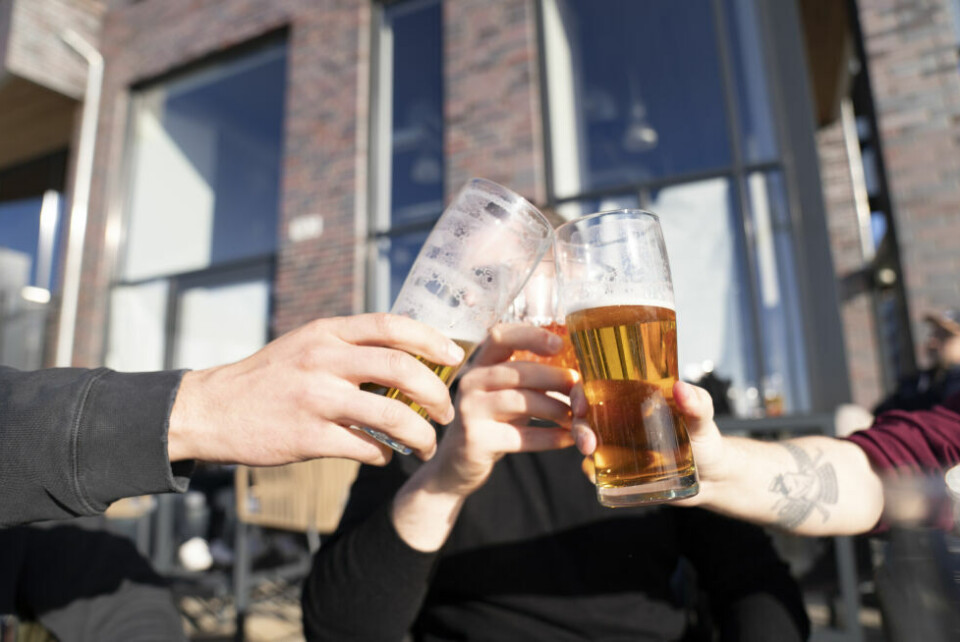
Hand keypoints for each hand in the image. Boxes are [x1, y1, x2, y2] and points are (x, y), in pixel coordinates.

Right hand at [167, 313, 464, 465]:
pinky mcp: (308, 438)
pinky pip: (366, 448)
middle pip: (402, 368)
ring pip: (392, 415)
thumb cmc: (268, 378)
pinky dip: (384, 455)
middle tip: (446, 412)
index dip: (432, 340)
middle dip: (436, 393)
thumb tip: (408, 356)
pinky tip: (384, 456)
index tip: (455, 357)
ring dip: (421, 435)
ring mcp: (316, 399)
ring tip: (427, 445)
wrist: (212, 410)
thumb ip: (350, 347)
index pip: (393, 325)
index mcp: (327, 333)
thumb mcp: (307, 345)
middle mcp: (324, 360)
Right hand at [422, 324, 581, 496]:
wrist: (458, 466)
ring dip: (556, 409)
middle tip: (580, 388)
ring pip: (521, 401)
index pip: (500, 335)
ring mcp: (470, 410)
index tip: (560, 344)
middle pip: (518, 371)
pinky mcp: (476, 440)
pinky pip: (521, 436)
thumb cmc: (493, 423)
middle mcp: (470, 382)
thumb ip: (532, 379)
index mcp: (480, 364)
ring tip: (577, 418)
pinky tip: (568, 438)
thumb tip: (579, 373)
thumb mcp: (508, 393)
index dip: (531, 335)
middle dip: (556, 378)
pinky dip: (550, 437)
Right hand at [571, 380, 735, 504]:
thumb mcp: (703, 418)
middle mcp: (619, 419)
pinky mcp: (618, 470)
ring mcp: (616, 445)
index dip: (581, 391)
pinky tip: (594, 474)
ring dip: (581, 444)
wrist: (713, 478)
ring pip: (586, 439)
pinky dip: (590, 471)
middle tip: (588, 442)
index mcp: (632, 398)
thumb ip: (697, 403)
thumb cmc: (705, 439)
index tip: (582, 402)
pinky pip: (595, 469)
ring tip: (591, 455)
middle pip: (584, 415)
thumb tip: (681, 388)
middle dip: (579, 426)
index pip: (598, 386)